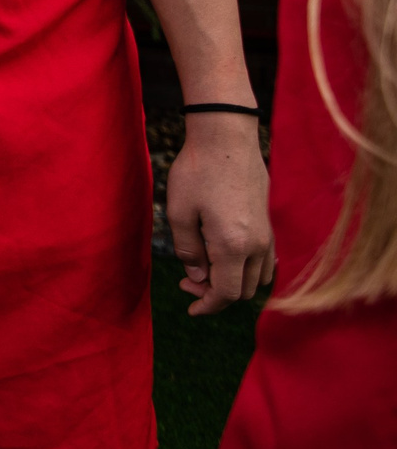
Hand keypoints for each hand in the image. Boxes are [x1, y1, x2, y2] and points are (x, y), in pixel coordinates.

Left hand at [167, 113, 273, 314]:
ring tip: (203, 272)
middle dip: (217, 295)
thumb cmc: (197, 172)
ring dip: (234, 283)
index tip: (191, 309)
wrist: (227, 139)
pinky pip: (265, 261)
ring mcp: (267, 235)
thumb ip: (188, 250)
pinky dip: (247, 270)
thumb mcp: (180, 212)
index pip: (227, 293)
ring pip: (258, 278)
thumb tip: (198, 278)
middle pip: (245, 290)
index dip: (208, 306)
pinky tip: (224, 259)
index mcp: (233, 246)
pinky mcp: (268, 223)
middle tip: (187, 283)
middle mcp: (257, 245)